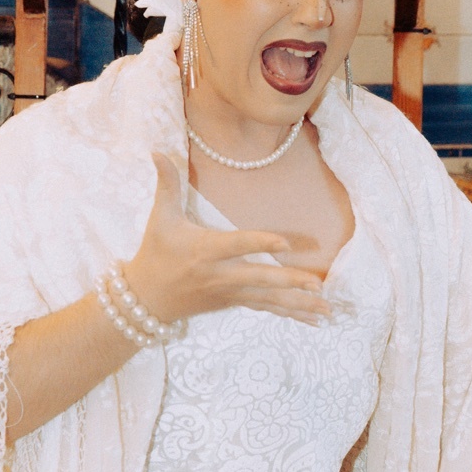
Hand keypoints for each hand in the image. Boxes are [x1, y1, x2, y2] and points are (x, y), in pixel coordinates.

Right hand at [124, 153, 332, 327]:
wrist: (146, 298)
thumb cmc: (155, 252)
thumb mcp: (159, 217)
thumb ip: (166, 183)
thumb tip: (157, 150)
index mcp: (205, 250)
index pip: (237, 245)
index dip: (260, 243)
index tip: (285, 243)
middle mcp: (220, 275)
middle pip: (258, 278)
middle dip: (288, 282)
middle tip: (316, 285)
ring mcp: (229, 292)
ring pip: (267, 300)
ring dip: (298, 305)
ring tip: (326, 310)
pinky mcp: (234, 302)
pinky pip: (267, 308)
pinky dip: (291, 314)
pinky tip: (314, 320)